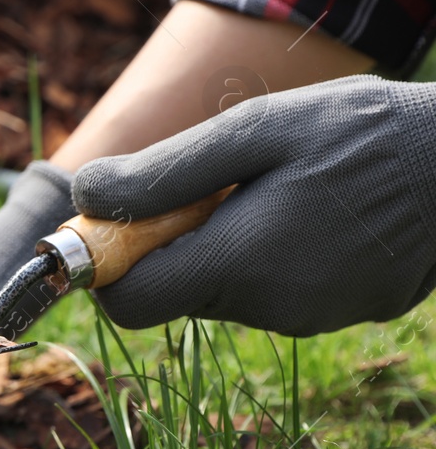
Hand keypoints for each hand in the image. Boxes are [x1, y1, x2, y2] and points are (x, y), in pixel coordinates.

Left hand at [71, 75, 435, 335]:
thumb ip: (165, 172)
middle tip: (218, 181)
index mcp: (237, 266)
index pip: (128, 304)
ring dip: (226, 242)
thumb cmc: (364, 134)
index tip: (121, 217)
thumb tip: (83, 195)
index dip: (108, 263)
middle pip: (173, 290)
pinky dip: (273, 253)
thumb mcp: (257, 131)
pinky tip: (315, 206)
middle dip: (172, 241)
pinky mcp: (339, 311)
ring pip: (223, 289)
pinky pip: (274, 289)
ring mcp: (307, 317)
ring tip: (280, 185)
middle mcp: (267, 308)